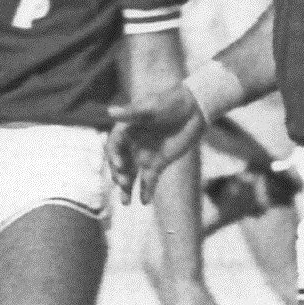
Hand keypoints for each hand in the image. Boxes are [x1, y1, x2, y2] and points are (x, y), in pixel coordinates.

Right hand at [106, 82, 201, 203]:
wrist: (193, 109)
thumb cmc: (170, 101)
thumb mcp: (151, 106)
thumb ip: (132, 112)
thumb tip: (110, 111)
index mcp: (126, 130)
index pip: (113, 146)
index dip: (113, 156)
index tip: (120, 164)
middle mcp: (132, 145)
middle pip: (120, 164)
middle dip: (119, 175)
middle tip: (125, 183)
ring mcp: (144, 155)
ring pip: (131, 175)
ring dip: (127, 188)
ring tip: (126, 202)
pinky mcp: (158, 163)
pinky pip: (149, 180)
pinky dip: (146, 190)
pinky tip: (144, 202)